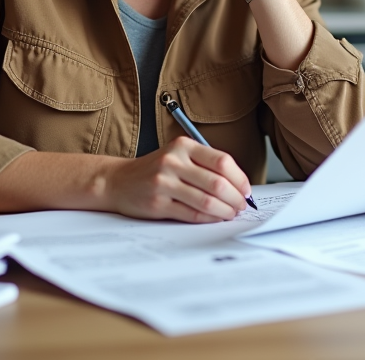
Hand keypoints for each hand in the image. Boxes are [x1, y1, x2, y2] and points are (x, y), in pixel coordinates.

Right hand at [108, 137, 253, 222]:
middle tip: (242, 206)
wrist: (118, 181)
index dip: (239, 178)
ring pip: (206, 200)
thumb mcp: (178, 156)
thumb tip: (238, 186)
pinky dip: (208, 218)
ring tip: (231, 214)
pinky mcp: (158, 203)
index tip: (246, 190)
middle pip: (217, 183)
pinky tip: (215, 218)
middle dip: (235, 198)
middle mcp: (173, 161)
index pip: (222, 161)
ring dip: (225, 211)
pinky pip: (191, 213)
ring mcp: (164, 182)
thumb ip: (204, 165)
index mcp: (183, 146)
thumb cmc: (155, 170)